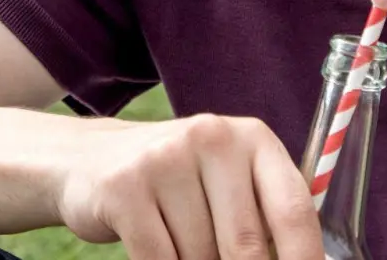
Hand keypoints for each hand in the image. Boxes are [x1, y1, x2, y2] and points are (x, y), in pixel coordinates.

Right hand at [54, 114, 323, 259]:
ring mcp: (165, 159)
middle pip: (246, 246)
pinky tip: (157, 254)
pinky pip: (157, 259)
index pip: (294, 210)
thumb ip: (262, 218)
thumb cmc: (178, 183)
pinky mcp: (125, 187)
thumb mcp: (227, 183)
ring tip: (180, 247)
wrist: (92, 158)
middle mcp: (213, 139)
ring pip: (199, 257)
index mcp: (253, 139)